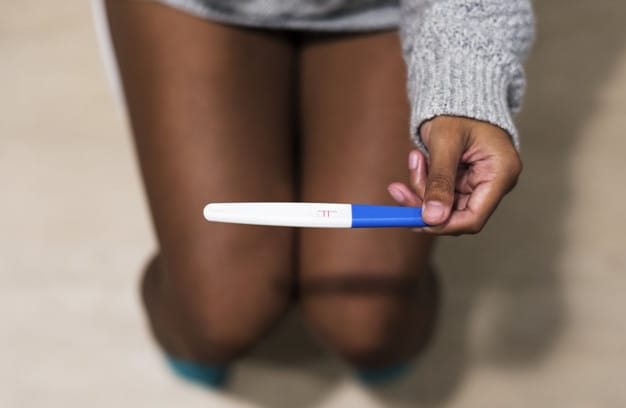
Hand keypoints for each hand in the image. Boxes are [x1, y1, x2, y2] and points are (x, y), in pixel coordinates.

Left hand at [387, 116, 521, 234]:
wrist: (457, 92)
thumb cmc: (457, 110)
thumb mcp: (445, 144)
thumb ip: (439, 181)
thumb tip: (432, 218)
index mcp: (501, 173)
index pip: (473, 218)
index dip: (443, 224)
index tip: (413, 218)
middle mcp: (494, 182)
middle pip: (455, 214)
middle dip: (424, 203)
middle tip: (398, 189)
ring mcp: (479, 182)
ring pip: (443, 205)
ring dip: (421, 188)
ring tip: (415, 158)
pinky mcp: (464, 179)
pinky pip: (440, 192)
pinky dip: (424, 181)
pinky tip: (418, 160)